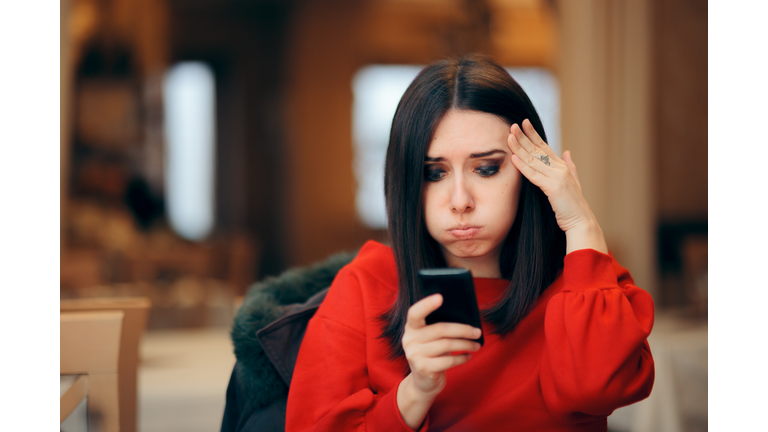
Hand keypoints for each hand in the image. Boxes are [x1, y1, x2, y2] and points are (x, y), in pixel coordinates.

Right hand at [397, 294, 481, 428]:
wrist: (423, 381)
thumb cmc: (433, 353)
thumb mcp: (432, 339)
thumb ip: (440, 327)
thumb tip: (466, 319)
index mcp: (411, 327)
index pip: (415, 312)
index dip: (426, 304)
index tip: (441, 297)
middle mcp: (409, 339)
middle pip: (440, 329)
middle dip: (462, 330)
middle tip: (477, 332)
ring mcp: (414, 355)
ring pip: (446, 345)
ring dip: (465, 344)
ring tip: (476, 345)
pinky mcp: (423, 369)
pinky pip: (448, 361)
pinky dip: (461, 358)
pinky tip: (468, 356)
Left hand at [507, 119, 606, 253]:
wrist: (581, 221)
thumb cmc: (573, 205)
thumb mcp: (573, 181)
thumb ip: (570, 166)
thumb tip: (567, 151)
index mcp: (562, 166)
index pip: (544, 146)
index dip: (533, 134)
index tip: (523, 123)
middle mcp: (559, 168)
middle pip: (538, 149)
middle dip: (524, 137)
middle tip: (513, 125)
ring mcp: (557, 177)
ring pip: (534, 159)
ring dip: (520, 148)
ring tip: (509, 137)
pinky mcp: (553, 188)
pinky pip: (534, 175)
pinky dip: (523, 166)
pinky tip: (514, 158)